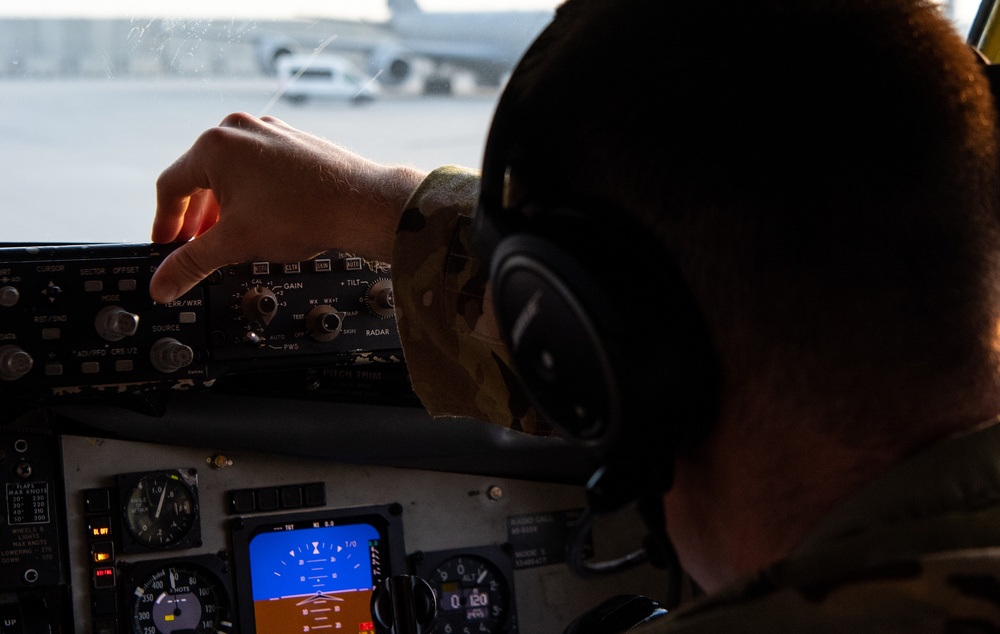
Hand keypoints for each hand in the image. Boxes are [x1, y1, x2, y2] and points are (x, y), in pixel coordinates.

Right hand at [149, 112, 426, 303]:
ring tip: (229, 237)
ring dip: (223, 208)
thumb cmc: (305, 213)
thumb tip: (163, 283)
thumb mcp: (235, 243)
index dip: (165, 223)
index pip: (171, 186)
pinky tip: (261, 219)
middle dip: (197, 219)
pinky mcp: (294, 142)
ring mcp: (270, 132)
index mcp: (215, 145)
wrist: (363, 205)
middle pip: (200, 178)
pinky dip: (250, 194)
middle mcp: (240, 130)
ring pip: (231, 173)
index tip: (167, 246)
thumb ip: (192, 263)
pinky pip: (258, 168)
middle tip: (197, 248)